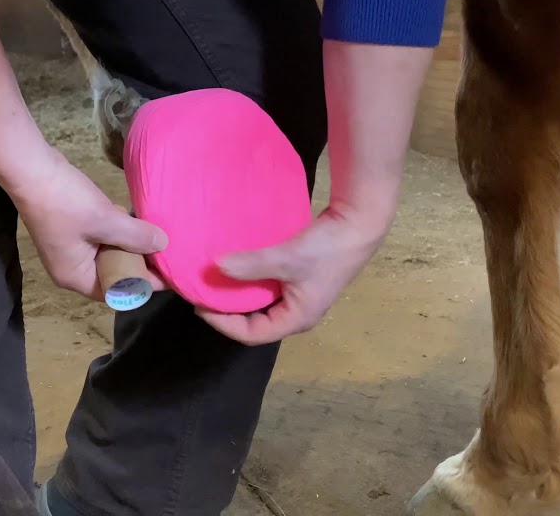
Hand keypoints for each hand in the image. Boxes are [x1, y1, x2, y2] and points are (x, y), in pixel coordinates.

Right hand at [12, 149, 167, 299]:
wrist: (31, 170)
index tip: (169, 272)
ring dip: (128, 246)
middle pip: (113, 275)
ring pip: (108, 256)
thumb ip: (135, 236)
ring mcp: (69, 250)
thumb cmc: (65, 202)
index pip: (117, 291)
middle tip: (166, 253)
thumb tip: (164, 245)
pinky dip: (117, 234)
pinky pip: (100, 240)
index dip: (144, 283)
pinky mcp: (71, 231)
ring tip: (156, 238)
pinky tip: (134, 222)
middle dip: (138, 264)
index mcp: (75, 277)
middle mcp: (71, 269)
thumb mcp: (105, 220)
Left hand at [197, 204, 389, 344]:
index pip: (251, 335)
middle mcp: (297, 314)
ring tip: (216, 282)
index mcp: (296, 319)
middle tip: (204, 294)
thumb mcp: (285, 258)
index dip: (223, 323)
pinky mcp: (300, 280)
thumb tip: (216, 267)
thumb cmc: (325, 249)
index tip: (200, 305)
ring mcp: (300, 297)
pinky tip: (237, 267)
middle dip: (228, 311)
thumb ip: (251, 265)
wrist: (358, 224)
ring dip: (239, 296)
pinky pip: (268, 289)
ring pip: (261, 305)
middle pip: (255, 323)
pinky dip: (251, 281)